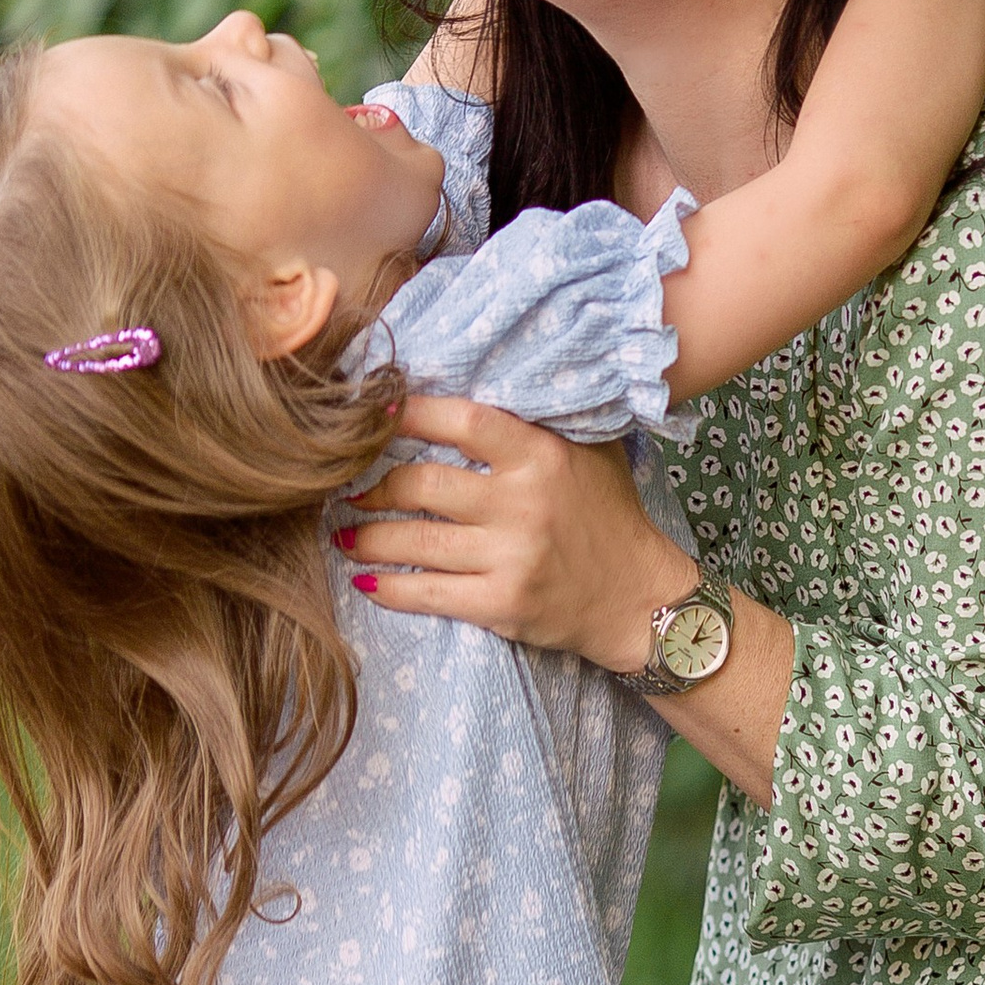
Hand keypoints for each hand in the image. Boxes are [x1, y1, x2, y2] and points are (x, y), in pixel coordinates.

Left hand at [334, 397, 692, 671]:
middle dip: (374, 485)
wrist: (639, 598)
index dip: (411, 413)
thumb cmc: (609, 516)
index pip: (464, 421)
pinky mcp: (502, 604)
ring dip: (367, 537)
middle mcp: (524, 504)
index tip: (376, 412)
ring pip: (414, 541)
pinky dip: (389, 588)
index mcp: (542, 457)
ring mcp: (511, 557)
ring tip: (344, 531)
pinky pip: (428, 593)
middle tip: (350, 486)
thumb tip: (481, 380)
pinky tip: (366, 581)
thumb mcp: (590, 453)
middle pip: (422, 483)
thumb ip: (541, 421)